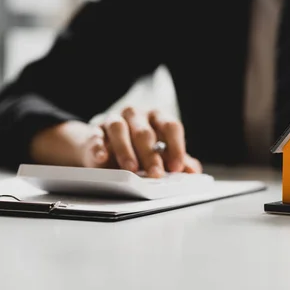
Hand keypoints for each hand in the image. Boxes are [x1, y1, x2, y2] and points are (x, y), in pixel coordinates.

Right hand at [30, 108, 201, 176]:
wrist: (104, 143)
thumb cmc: (138, 147)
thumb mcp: (160, 153)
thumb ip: (177, 161)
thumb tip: (194, 173)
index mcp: (157, 117)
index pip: (170, 127)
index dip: (175, 147)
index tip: (176, 167)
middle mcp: (136, 115)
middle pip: (145, 132)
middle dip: (151, 155)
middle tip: (156, 174)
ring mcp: (114, 119)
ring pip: (119, 129)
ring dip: (126, 149)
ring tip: (130, 169)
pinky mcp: (95, 130)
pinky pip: (96, 136)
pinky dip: (99, 147)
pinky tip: (102, 159)